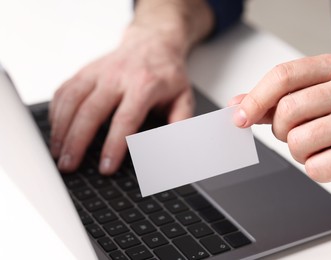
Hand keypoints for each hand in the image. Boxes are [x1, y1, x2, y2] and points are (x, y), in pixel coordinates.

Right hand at [49, 25, 193, 174]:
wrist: (153, 42)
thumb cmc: (167, 75)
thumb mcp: (184, 99)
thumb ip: (179, 125)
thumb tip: (174, 151)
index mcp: (145, 85)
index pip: (125, 119)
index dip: (114, 145)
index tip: (106, 167)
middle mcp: (118, 77)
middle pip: (91, 111)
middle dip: (77, 142)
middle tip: (70, 166)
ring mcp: (98, 72)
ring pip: (72, 100)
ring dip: (61, 129)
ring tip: (57, 154)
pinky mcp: (85, 71)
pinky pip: (64, 91)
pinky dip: (56, 112)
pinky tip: (56, 130)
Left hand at [230, 54, 330, 193]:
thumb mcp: (317, 100)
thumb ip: (276, 100)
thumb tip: (237, 106)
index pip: (284, 75)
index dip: (255, 98)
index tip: (239, 117)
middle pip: (286, 110)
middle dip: (282, 130)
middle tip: (300, 132)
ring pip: (296, 141)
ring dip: (300, 151)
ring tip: (323, 146)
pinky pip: (314, 167)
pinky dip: (317, 169)